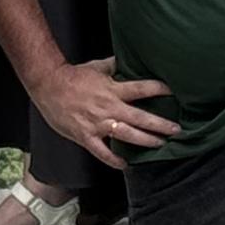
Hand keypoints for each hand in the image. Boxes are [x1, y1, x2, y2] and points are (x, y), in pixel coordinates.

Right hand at [27, 58, 178, 169]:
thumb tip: (128, 59)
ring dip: (145, 141)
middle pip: (140, 117)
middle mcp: (109, 108)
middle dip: (160, 125)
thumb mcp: (98, 67)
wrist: (48, 85)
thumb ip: (115, 66)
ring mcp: (97, 124)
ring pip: (127, 135)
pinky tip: (125, 165)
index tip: (173, 93)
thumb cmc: (73, 76)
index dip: (159, 90)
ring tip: (160, 144)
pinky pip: (102, 152)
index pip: (141, 89)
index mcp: (113, 89)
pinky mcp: (86, 136)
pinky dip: (114, 160)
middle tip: (176, 130)